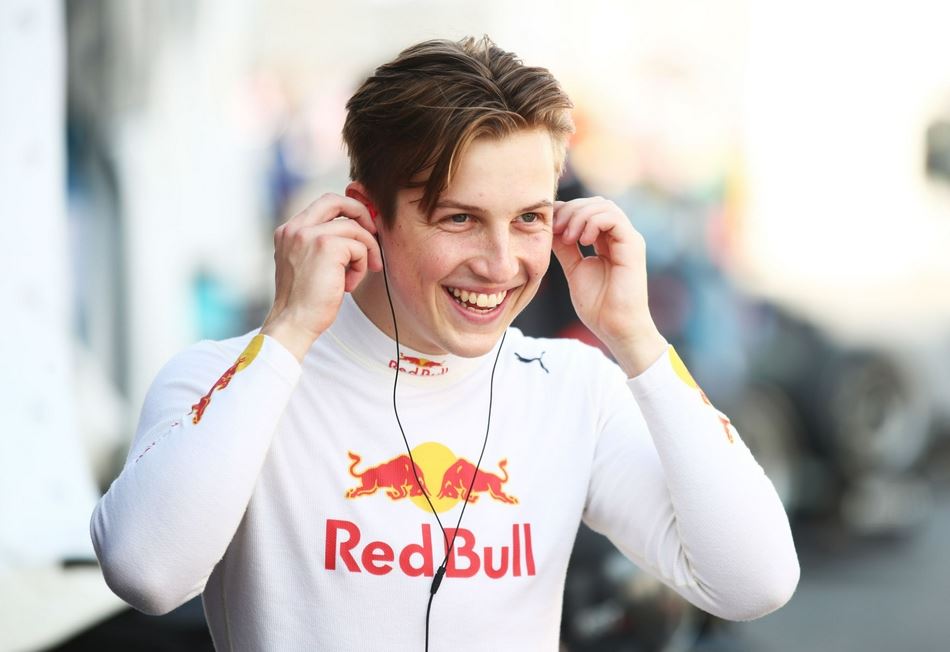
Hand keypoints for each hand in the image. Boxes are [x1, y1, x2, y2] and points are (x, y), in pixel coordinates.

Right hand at [260, 193, 381, 361]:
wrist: (294, 322)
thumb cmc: (304, 301)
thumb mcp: (306, 264)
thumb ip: (321, 244)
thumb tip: (356, 231)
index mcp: (289, 231)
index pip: (323, 204)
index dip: (347, 211)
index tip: (362, 228)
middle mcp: (295, 228)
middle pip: (336, 200)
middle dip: (361, 213)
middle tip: (373, 234)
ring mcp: (310, 235)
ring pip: (354, 229)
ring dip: (364, 252)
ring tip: (355, 276)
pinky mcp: (326, 246)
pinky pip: (359, 247)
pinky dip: (361, 266)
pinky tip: (349, 285)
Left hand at [552, 197, 666, 375]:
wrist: (616, 328)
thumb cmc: (598, 306)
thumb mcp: (574, 270)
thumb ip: (565, 248)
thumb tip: (551, 229)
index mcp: (607, 242)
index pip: (588, 211)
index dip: (567, 212)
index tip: (550, 227)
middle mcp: (619, 237)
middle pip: (595, 203)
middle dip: (571, 210)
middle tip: (556, 229)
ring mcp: (628, 240)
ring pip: (604, 207)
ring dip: (579, 216)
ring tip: (568, 238)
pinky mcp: (633, 246)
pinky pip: (613, 219)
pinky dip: (593, 223)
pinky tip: (581, 241)